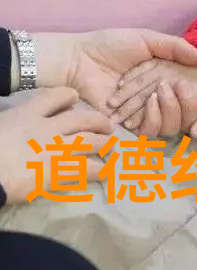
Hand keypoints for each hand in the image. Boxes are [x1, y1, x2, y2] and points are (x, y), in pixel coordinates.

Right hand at [0, 87, 111, 203]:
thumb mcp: (1, 124)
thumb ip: (16, 120)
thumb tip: (19, 122)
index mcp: (27, 113)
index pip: (56, 96)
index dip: (69, 96)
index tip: (75, 99)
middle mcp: (48, 128)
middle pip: (83, 119)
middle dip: (99, 121)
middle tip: (107, 126)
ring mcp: (58, 150)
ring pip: (92, 142)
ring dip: (105, 144)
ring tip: (111, 147)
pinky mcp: (62, 172)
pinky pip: (90, 169)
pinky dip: (102, 171)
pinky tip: (107, 173)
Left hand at [33, 30, 196, 113]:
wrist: (80, 59)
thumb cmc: (110, 46)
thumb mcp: (148, 40)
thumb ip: (177, 48)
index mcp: (166, 82)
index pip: (194, 100)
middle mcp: (159, 102)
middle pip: (187, 118)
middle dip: (195, 109)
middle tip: (186, 89)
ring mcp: (146, 114)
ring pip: (172, 127)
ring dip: (173, 111)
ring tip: (164, 91)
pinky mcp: (130, 125)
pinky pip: (150, 132)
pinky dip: (155, 119)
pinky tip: (152, 102)